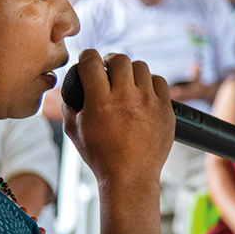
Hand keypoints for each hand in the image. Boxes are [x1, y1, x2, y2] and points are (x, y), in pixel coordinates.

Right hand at [63, 50, 174, 186]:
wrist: (130, 177)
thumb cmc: (101, 156)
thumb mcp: (74, 131)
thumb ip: (69, 104)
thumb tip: (69, 86)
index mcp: (101, 102)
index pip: (92, 61)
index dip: (87, 56)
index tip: (88, 59)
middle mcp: (126, 98)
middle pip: (120, 59)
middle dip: (110, 61)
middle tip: (108, 69)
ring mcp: (149, 102)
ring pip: (141, 67)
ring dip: (131, 72)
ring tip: (127, 83)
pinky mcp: (166, 109)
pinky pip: (160, 82)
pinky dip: (150, 84)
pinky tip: (143, 93)